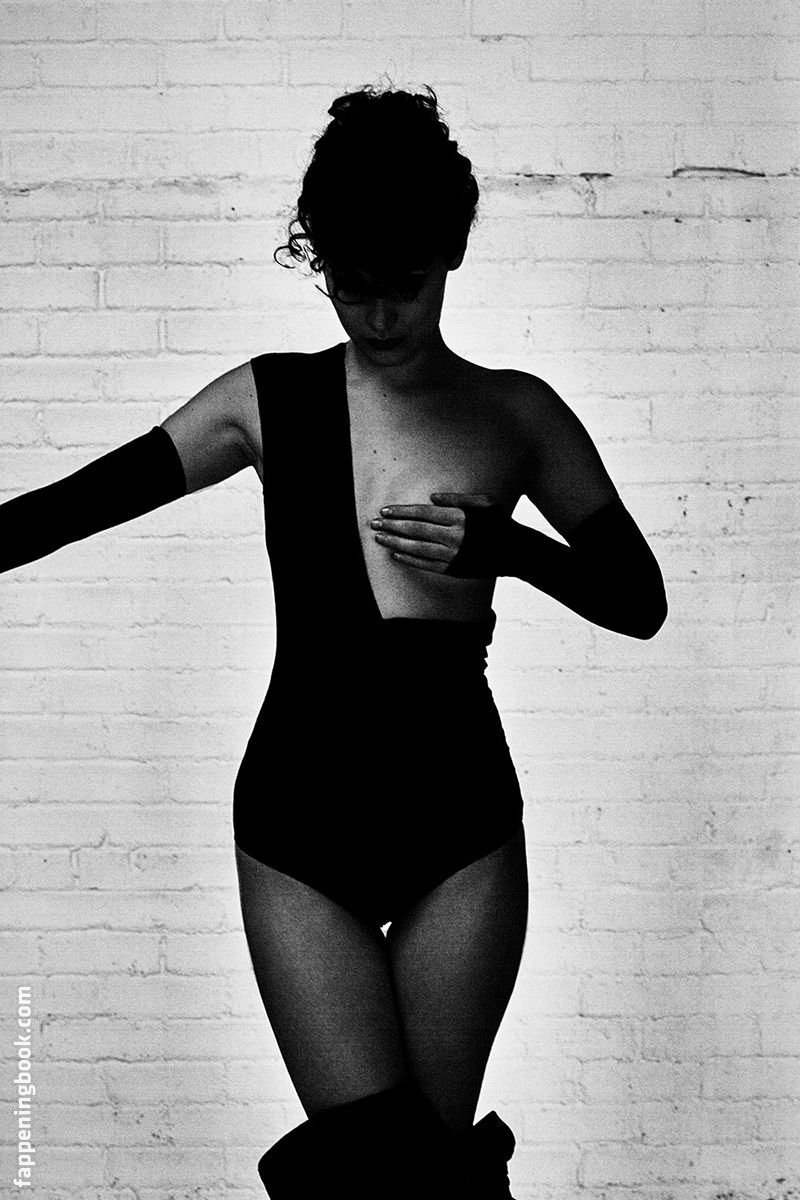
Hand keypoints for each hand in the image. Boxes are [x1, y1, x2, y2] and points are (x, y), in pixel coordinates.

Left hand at [370, 492, 495, 573]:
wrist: (516, 552)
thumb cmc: (499, 523)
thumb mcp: (484, 502)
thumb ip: (458, 498)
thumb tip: (432, 497)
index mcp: (459, 517)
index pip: (423, 513)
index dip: (402, 511)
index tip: (386, 510)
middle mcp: (454, 536)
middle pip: (416, 530)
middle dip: (392, 526)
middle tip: (374, 523)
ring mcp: (453, 555)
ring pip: (417, 548)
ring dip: (395, 542)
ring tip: (379, 538)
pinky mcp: (454, 569)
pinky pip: (426, 564)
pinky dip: (409, 559)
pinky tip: (396, 554)